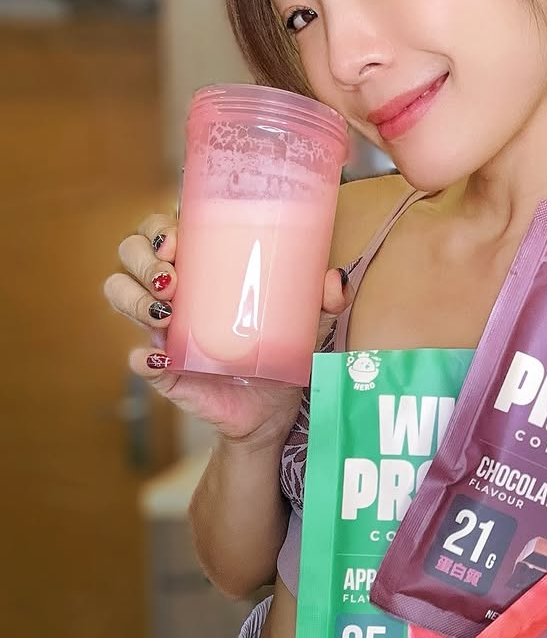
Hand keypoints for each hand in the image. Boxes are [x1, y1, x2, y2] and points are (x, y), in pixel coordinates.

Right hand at [103, 212, 349, 445]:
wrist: (273, 410)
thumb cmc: (281, 352)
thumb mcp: (307, 323)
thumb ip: (323, 300)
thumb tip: (335, 279)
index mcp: (202, 271)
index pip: (161, 231)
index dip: (158, 227)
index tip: (178, 238)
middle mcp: (174, 293)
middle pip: (130, 253)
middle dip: (142, 258)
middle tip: (172, 277)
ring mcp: (163, 331)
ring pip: (119, 294)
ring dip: (134, 298)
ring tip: (165, 313)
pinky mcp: (165, 371)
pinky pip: (137, 361)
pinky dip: (141, 358)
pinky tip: (160, 358)